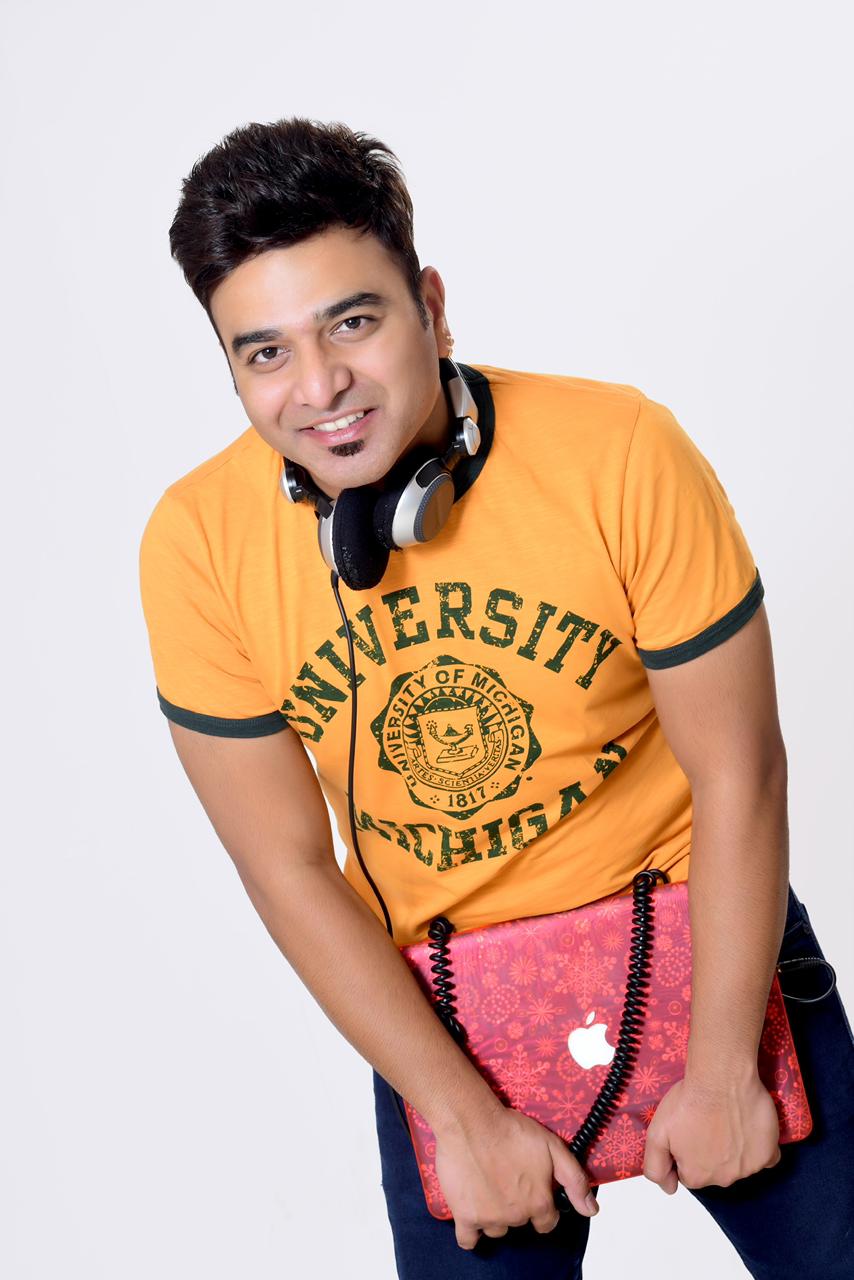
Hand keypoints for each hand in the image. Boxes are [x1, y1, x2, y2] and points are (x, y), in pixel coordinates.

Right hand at [434, 1106, 599, 1250]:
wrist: (471, 1122)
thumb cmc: (510, 1130)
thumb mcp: (553, 1147)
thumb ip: (575, 1180)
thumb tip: (591, 1210)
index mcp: (538, 1202)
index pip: (547, 1222)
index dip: (541, 1208)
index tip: (532, 1193)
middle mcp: (516, 1215)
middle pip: (520, 1222)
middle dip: (517, 1206)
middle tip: (508, 1181)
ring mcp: (489, 1218)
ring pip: (496, 1229)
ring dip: (495, 1215)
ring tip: (488, 1188)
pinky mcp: (464, 1216)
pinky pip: (468, 1240)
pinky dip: (471, 1233)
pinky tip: (473, 1214)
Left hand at [642, 1071, 781, 1192]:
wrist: (721, 1078)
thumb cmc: (689, 1102)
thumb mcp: (656, 1132)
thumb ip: (656, 1166)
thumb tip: (668, 1188)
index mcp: (696, 1176)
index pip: (688, 1172)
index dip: (686, 1150)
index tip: (687, 1131)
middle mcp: (723, 1179)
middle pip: (714, 1170)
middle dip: (709, 1151)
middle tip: (706, 1122)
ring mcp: (748, 1169)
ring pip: (739, 1164)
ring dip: (733, 1148)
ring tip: (726, 1119)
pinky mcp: (768, 1154)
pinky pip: (765, 1158)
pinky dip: (758, 1147)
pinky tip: (749, 1128)